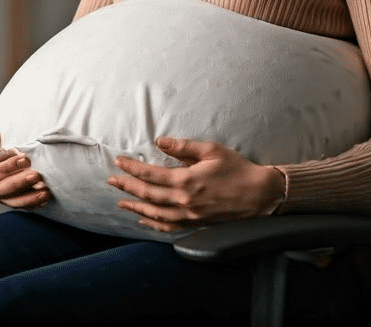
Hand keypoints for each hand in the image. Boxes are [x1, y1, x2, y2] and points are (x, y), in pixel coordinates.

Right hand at [0, 126, 49, 209]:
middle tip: (35, 175)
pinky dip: (33, 203)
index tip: (22, 159)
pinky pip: (20, 204)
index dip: (6, 168)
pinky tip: (44, 198)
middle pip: (2, 189)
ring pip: (12, 201)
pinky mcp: (8, 197)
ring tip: (44, 192)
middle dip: (20, 183)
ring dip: (29, 198)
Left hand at [109, 137, 285, 233]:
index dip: (131, 168)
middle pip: (147, 195)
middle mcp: (184, 201)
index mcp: (186, 180)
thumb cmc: (237, 169)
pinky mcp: (196, 224)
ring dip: (135, 206)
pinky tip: (144, 219)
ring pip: (154, 214)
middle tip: (111, 180)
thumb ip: (183, 148)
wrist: (259, 195)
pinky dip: (153, 224)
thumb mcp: (212, 150)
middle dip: (126, 187)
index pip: (150, 175)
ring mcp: (189, 216)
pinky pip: (169, 227)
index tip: (118, 162)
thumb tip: (160, 142)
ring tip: (120, 201)